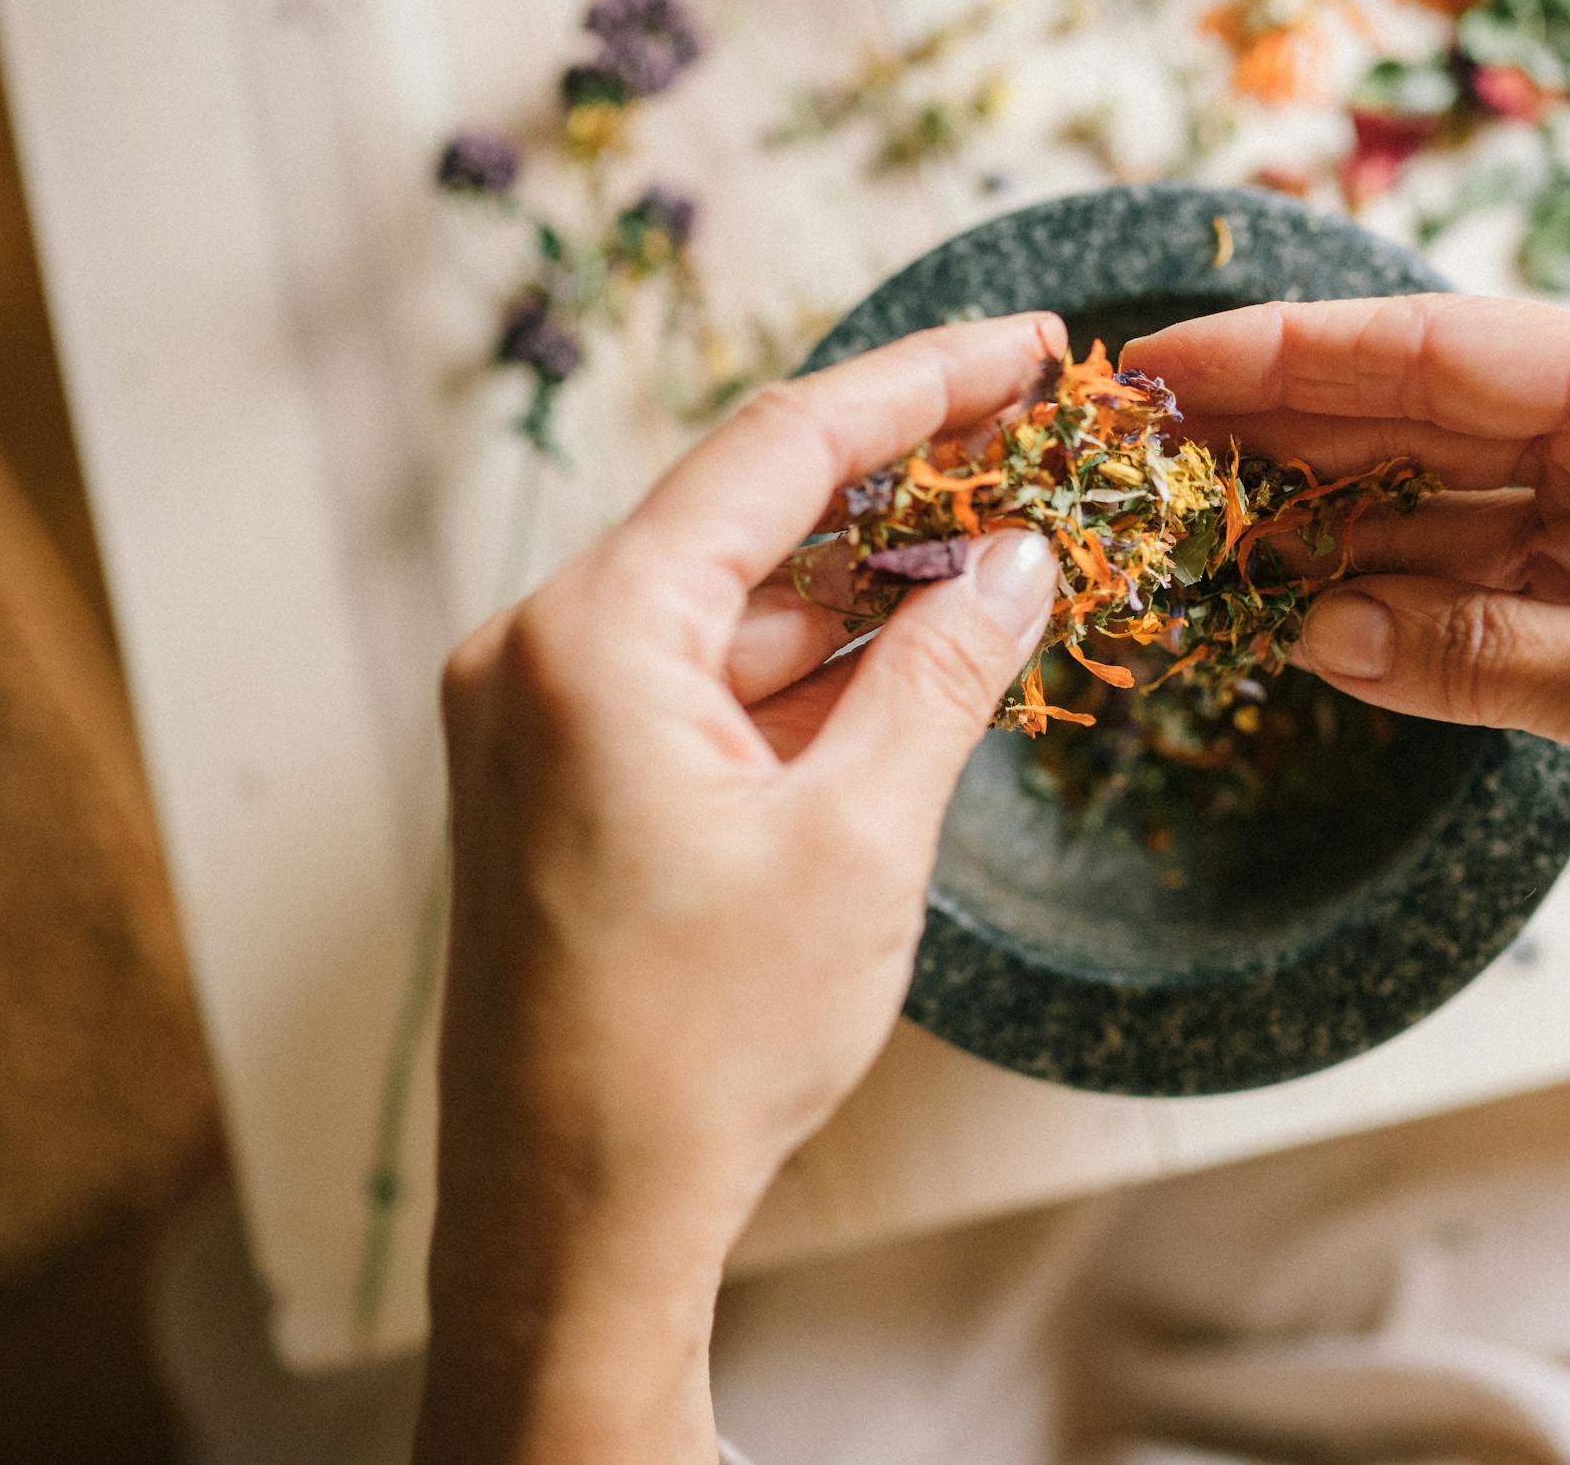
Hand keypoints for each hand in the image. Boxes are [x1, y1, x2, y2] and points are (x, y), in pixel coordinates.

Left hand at [418, 315, 1058, 1463]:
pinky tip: (909, 664)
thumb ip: (941, 672)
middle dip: (899, 485)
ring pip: (727, 607)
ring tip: (1001, 560)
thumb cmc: (700, 1048)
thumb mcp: (860, 840)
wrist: (575, 1223)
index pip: (779, 450)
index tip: (1025, 346)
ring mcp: (537, 719)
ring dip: (857, 589)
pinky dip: (802, 673)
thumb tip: (1017, 562)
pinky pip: (696, 684)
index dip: (920, 384)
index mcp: (591, 636)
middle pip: (745, 517)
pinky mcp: (559, 784)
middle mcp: (536, 652)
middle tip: (1033, 445)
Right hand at [1125, 294, 1569, 959]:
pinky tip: (1293, 607)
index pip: (1455, 350)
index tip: (1172, 360)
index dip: (1297, 353)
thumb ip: (1476, 653)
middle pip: (1430, 410)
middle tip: (1151, 437)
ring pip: (1438, 498)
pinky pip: (1467, 584)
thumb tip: (1313, 625)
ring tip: (1197, 528)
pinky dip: (1385, 602)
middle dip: (1289, 424)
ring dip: (1325, 521)